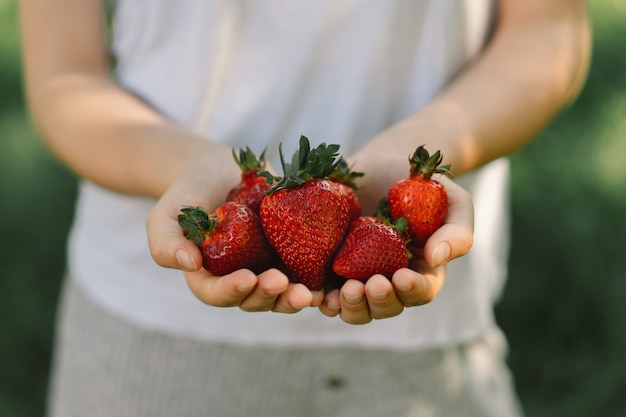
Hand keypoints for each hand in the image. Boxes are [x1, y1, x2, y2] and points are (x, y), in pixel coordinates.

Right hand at [147, 159, 323, 312]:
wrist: (221, 170)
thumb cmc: (189, 192)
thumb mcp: (166, 212)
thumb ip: (164, 240)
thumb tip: (188, 263)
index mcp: (208, 278)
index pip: (217, 294)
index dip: (232, 291)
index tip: (247, 278)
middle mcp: (240, 281)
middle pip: (255, 300)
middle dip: (270, 296)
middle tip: (283, 284)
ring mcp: (267, 269)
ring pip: (282, 293)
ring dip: (295, 298)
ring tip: (311, 294)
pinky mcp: (290, 254)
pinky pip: (305, 272)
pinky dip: (316, 280)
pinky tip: (330, 280)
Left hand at [319, 176, 473, 323]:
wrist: (383, 162)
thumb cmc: (424, 184)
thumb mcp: (453, 201)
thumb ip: (456, 231)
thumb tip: (436, 258)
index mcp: (422, 271)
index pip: (421, 291)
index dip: (412, 290)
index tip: (402, 276)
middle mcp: (390, 279)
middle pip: (385, 306)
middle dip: (379, 301)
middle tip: (372, 284)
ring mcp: (359, 274)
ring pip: (355, 307)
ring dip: (351, 306)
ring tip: (346, 290)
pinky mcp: (331, 264)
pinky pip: (325, 290)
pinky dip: (321, 298)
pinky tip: (318, 293)